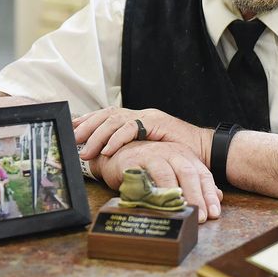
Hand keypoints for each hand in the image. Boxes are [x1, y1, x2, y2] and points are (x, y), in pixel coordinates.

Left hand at [74, 107, 211, 163]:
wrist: (205, 150)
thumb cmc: (179, 156)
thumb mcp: (150, 152)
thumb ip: (132, 152)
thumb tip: (108, 162)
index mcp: (138, 120)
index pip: (108, 115)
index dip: (89, 121)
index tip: (72, 128)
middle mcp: (141, 114)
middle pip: (107, 114)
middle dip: (87, 126)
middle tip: (73, 138)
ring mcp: (148, 116)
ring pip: (115, 120)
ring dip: (98, 135)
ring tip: (86, 150)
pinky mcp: (156, 122)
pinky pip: (131, 128)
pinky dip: (117, 139)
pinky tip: (108, 150)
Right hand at [91, 141, 222, 222]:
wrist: (118, 154)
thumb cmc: (149, 166)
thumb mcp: (175, 172)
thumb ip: (195, 183)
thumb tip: (218, 197)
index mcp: (184, 155)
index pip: (202, 174)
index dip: (209, 194)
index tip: (214, 213)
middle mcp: (170, 152)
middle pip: (188, 173)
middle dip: (196, 196)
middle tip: (201, 217)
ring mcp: (151, 155)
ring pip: (166, 173)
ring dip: (174, 194)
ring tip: (181, 210)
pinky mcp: (131, 161)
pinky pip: (142, 177)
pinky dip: (149, 190)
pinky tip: (155, 204)